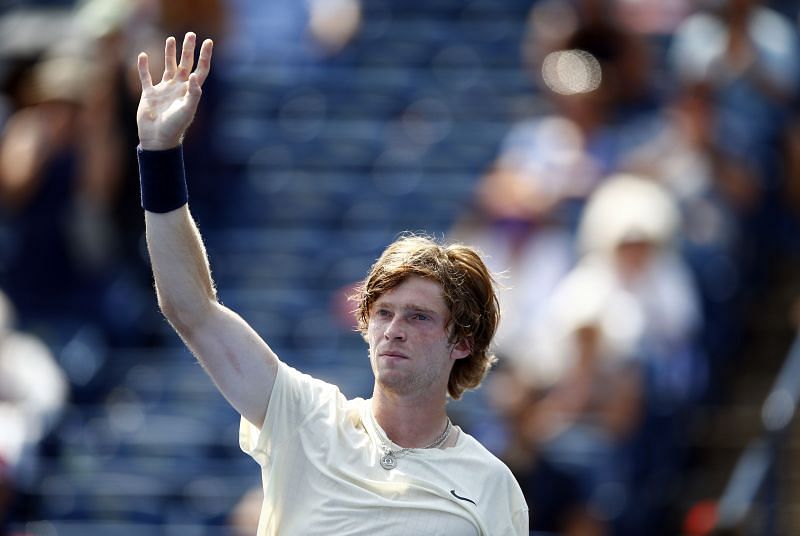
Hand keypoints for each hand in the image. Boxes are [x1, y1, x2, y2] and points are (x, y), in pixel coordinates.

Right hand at [136, 32, 212, 149]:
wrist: (158, 139)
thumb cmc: (175, 127)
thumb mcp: (187, 110)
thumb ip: (193, 93)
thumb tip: (194, 75)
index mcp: (190, 91)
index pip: (200, 70)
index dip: (205, 56)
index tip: (208, 42)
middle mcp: (178, 88)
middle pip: (185, 64)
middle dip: (188, 50)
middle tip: (191, 34)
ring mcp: (164, 90)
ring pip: (168, 67)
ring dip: (170, 54)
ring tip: (171, 39)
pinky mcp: (149, 94)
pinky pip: (146, 77)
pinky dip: (143, 67)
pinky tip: (142, 55)